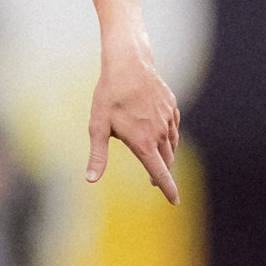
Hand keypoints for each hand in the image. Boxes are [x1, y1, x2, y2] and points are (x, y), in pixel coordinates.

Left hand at [87, 39, 180, 203]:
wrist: (129, 64)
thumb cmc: (109, 95)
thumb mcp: (98, 127)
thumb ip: (97, 156)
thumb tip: (90, 180)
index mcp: (144, 142)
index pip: (160, 172)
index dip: (168, 189)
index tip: (175, 201)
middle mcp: (160, 133)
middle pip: (167, 161)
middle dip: (163, 174)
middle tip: (157, 183)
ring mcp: (168, 119)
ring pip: (172, 144)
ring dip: (167, 156)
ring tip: (160, 162)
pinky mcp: (172, 106)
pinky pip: (173, 127)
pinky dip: (169, 136)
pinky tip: (163, 135)